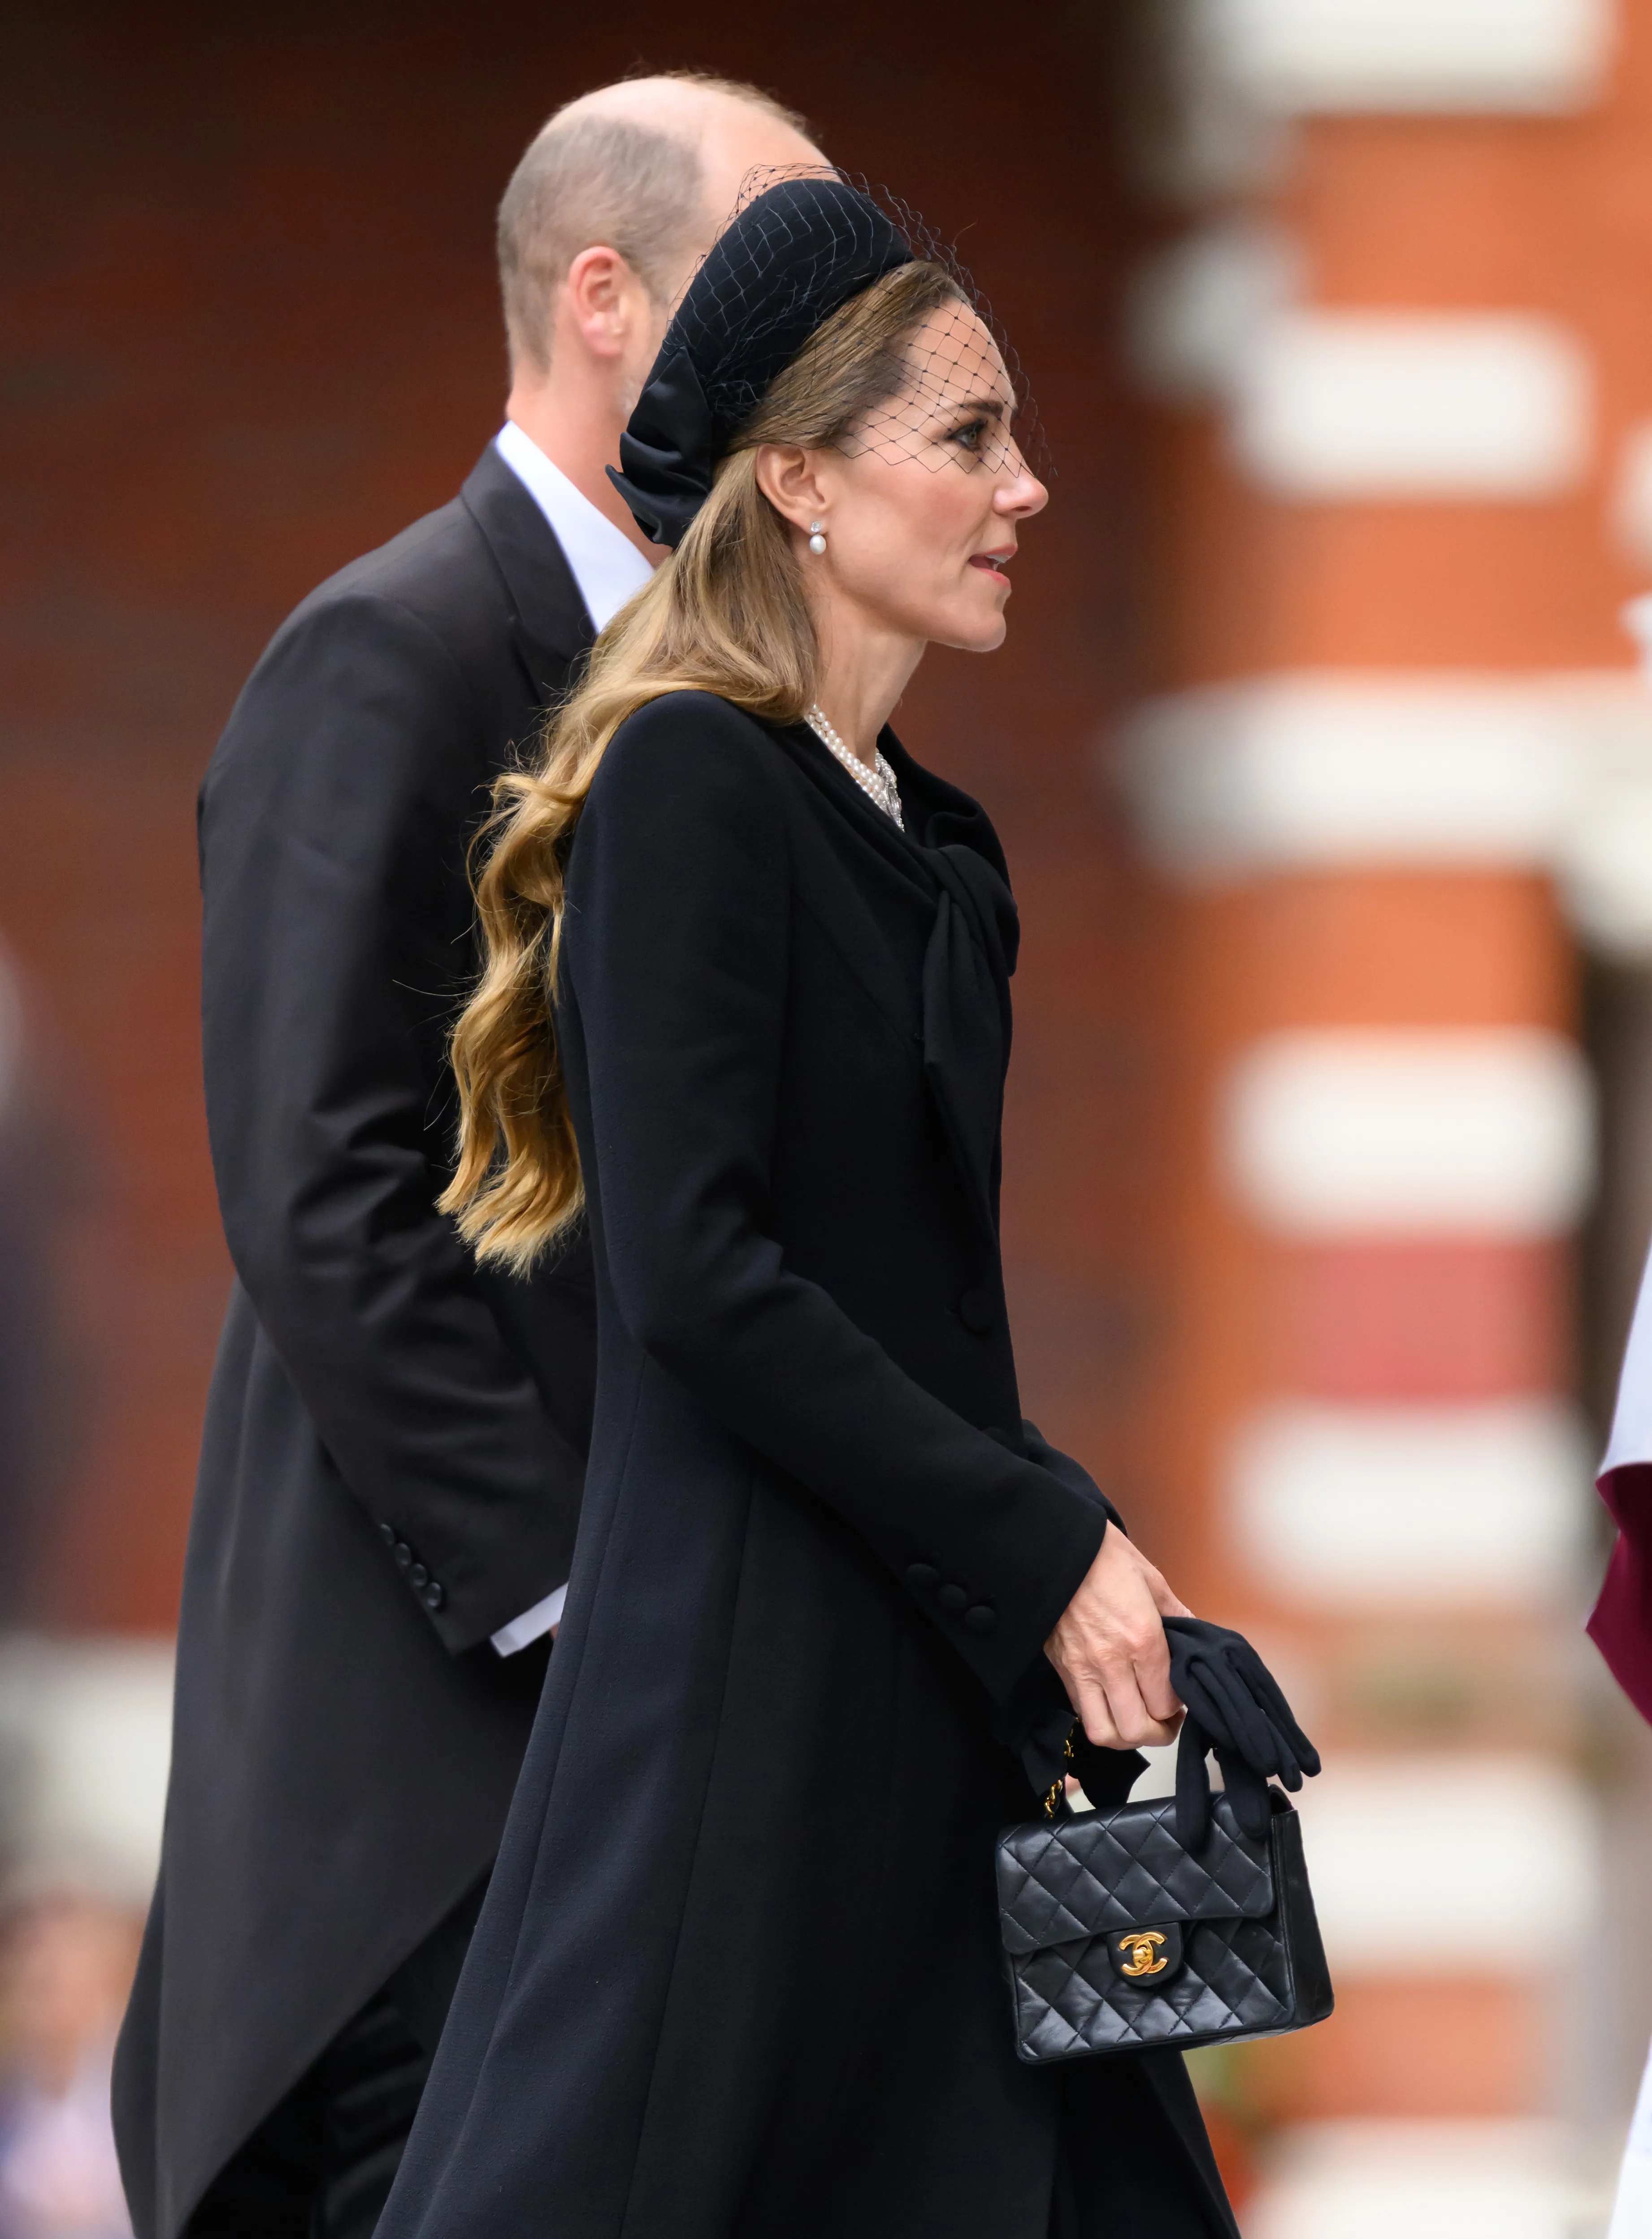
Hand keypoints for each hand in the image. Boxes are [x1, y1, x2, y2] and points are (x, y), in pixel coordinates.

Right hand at [1045, 1529, 1192, 1748]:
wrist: (1051, 1545)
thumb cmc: (1100, 1555)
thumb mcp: (1149, 1577)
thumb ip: (1175, 1614)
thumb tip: (1193, 1634)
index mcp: (1142, 1639)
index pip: (1166, 1703)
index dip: (1178, 1708)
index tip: (1180, 1698)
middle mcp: (1112, 1662)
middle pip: (1137, 1729)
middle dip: (1157, 1733)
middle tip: (1165, 1720)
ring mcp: (1083, 1669)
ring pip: (1105, 1732)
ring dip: (1125, 1735)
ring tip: (1136, 1719)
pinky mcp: (1061, 1667)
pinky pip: (1081, 1711)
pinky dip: (1099, 1717)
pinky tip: (1111, 1701)